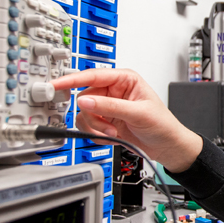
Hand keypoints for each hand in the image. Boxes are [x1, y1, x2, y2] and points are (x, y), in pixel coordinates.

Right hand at [49, 69, 201, 170]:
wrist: (167, 147)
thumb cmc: (162, 124)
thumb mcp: (138, 113)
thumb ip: (110, 106)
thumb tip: (85, 100)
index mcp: (124, 79)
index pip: (92, 75)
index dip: (72, 80)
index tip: (56, 85)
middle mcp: (113, 91)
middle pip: (84, 98)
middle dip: (94, 117)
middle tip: (107, 127)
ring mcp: (107, 107)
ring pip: (84, 115)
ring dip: (96, 128)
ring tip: (113, 133)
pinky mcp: (104, 122)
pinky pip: (88, 127)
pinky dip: (97, 135)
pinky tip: (113, 137)